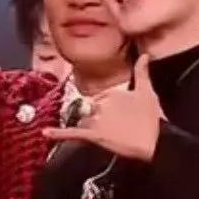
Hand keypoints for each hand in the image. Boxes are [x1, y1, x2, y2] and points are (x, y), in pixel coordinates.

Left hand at [42, 56, 164, 160]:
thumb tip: (144, 55)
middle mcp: (101, 104)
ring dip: (91, 126)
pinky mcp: (93, 135)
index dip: (109, 107)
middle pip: (91, 109)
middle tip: (117, 127)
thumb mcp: (148, 92)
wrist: (154, 143)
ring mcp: (96, 120)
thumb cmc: (151, 118)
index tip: (120, 115)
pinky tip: (45, 133)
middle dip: (100, 117)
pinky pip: (72, 132)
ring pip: (84, 120)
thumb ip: (142, 73)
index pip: (101, 97)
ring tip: (111, 135)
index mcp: (111, 92)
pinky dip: (58, 134)